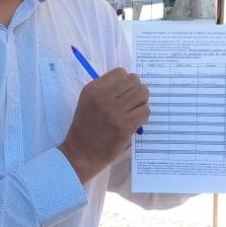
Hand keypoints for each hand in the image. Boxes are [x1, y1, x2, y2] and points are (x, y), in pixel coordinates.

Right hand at [59, 68, 149, 183]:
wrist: (80, 154)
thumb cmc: (85, 129)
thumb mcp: (88, 103)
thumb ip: (106, 91)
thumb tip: (131, 84)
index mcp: (93, 89)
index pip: (120, 72)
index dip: (126, 83)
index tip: (124, 94)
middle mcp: (103, 96)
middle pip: (134, 80)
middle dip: (136, 90)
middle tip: (132, 103)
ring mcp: (114, 111)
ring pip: (142, 93)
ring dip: (142, 102)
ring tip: (134, 112)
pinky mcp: (124, 126)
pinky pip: (145, 111)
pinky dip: (143, 116)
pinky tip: (135, 122)